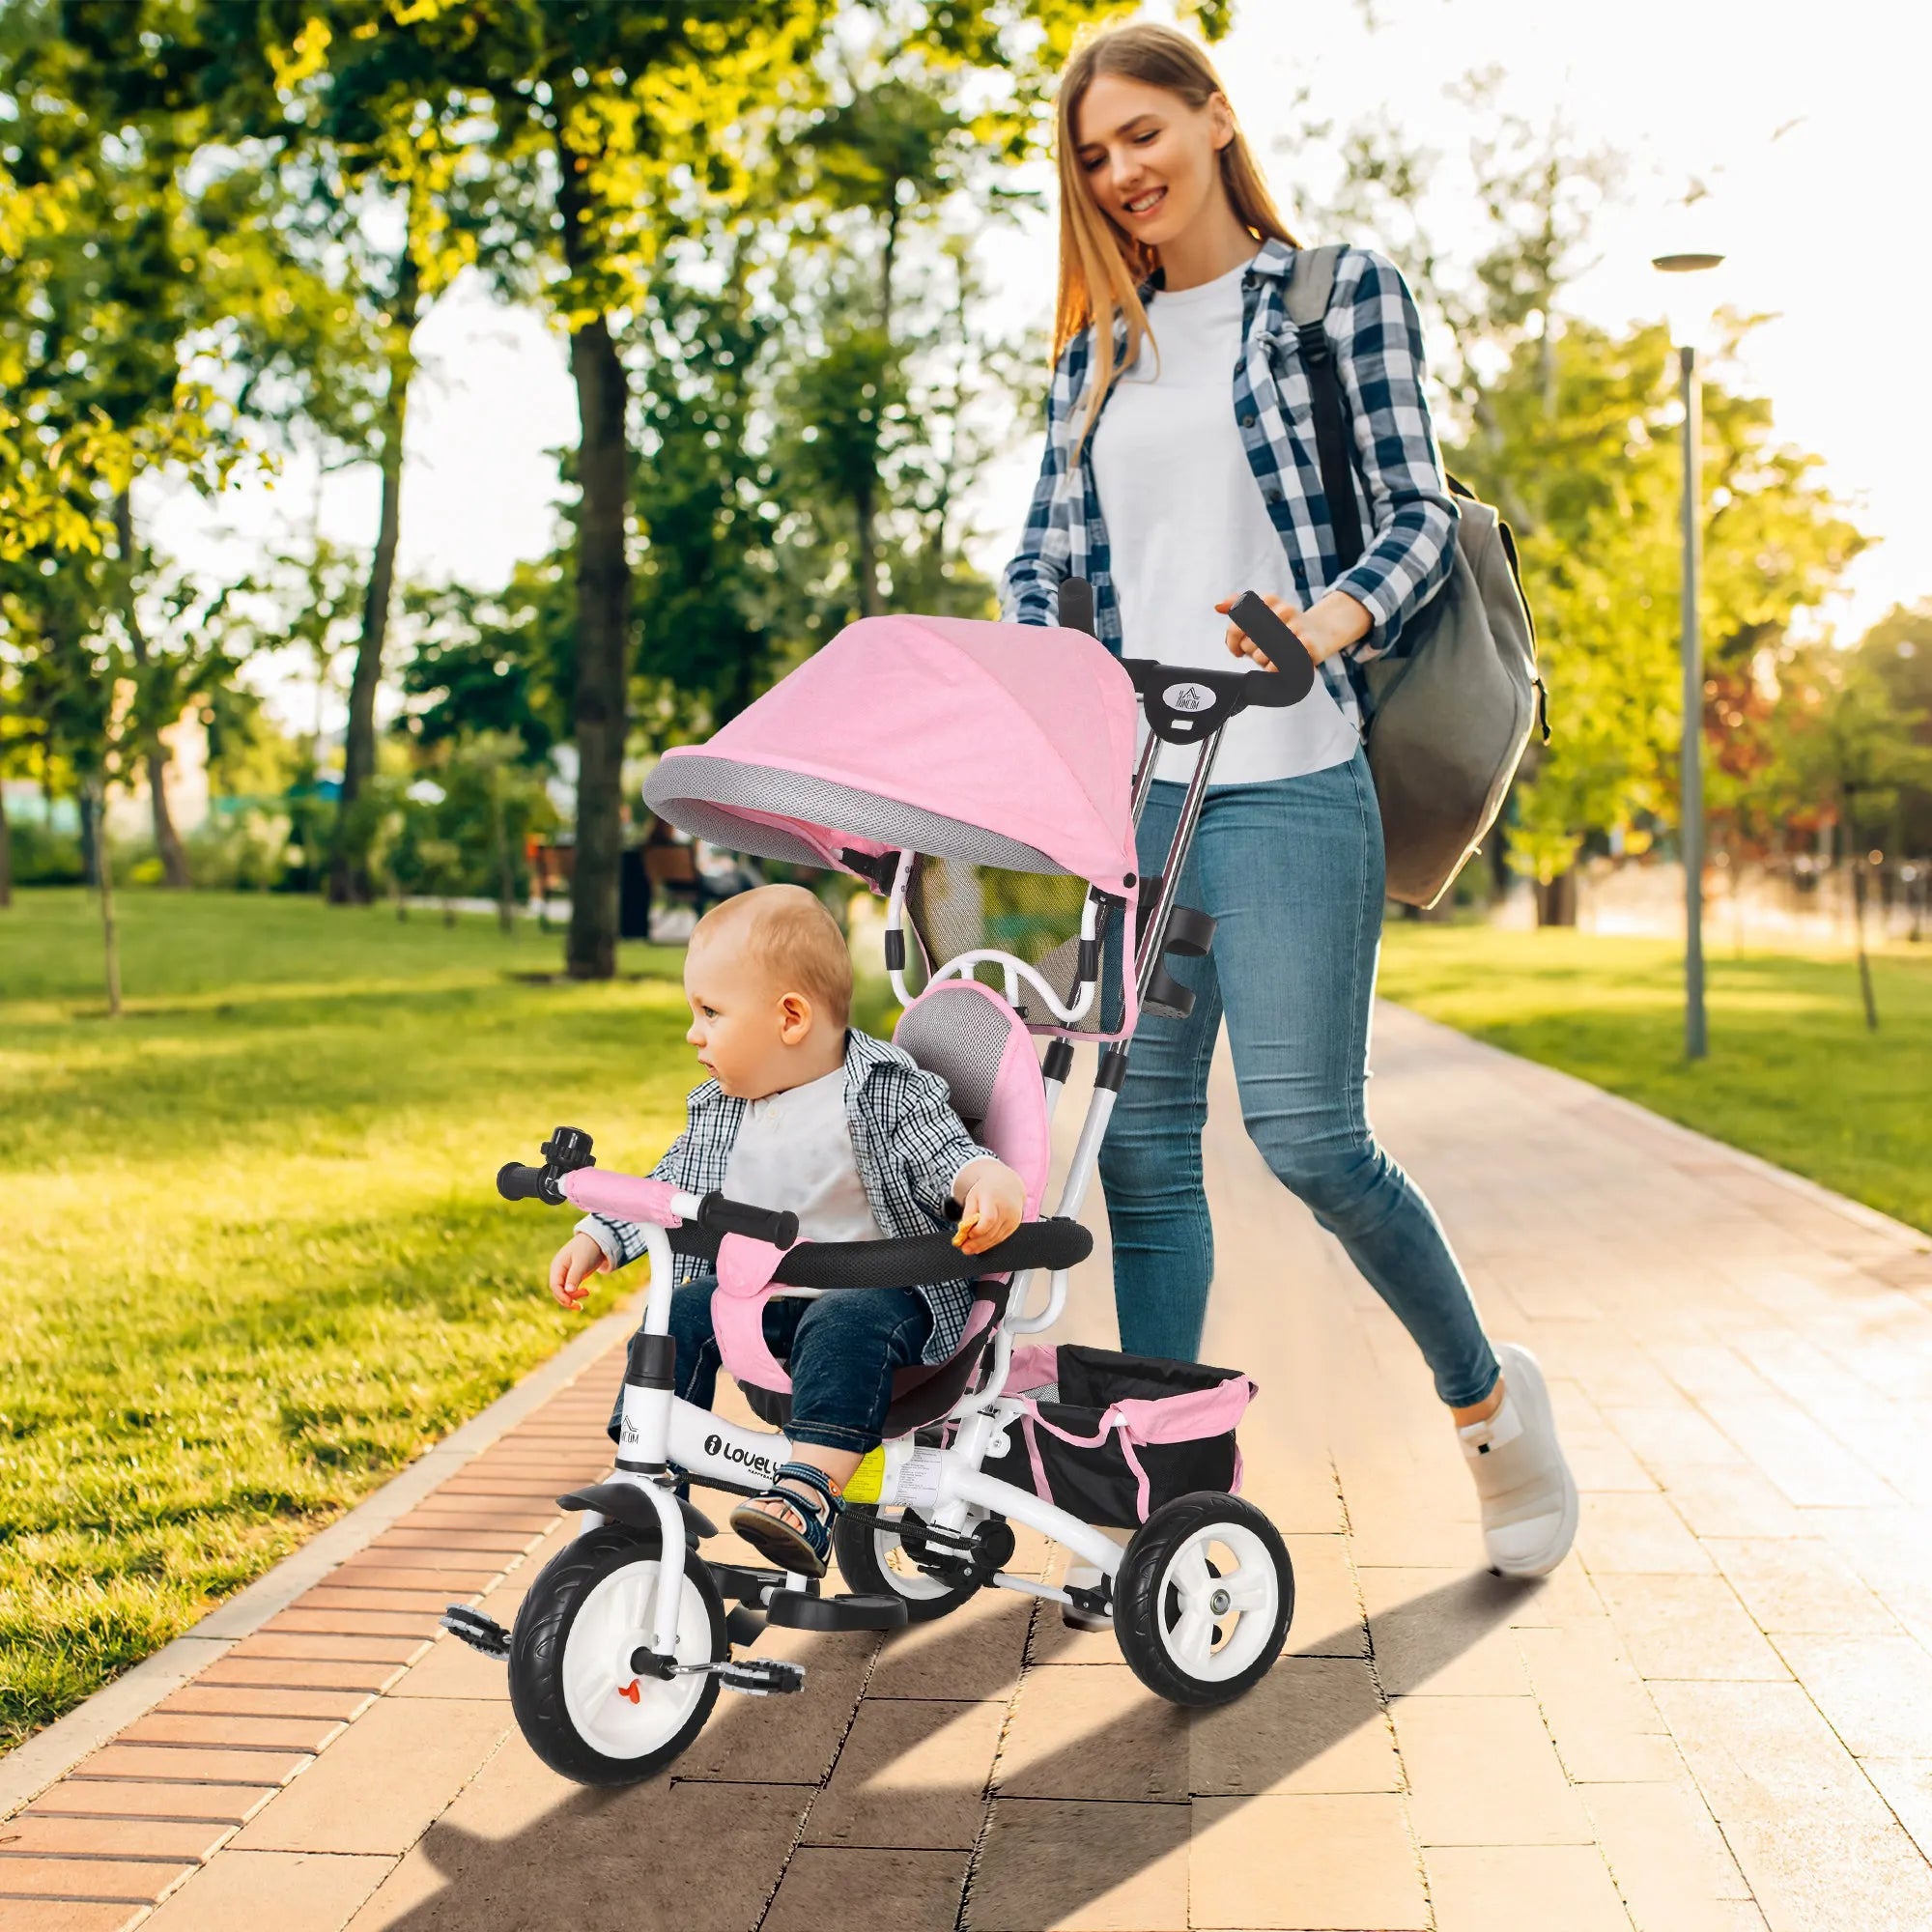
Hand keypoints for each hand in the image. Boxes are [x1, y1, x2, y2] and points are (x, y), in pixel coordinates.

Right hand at [549, 1233, 609, 1310]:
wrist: (598, 1240)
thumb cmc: (588, 1249)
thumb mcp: (582, 1262)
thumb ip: (574, 1276)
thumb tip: (568, 1291)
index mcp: (557, 1266)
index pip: (555, 1286)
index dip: (561, 1296)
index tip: (572, 1303)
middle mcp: (559, 1271)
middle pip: (558, 1291)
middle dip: (568, 1299)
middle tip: (580, 1305)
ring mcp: (565, 1274)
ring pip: (564, 1291)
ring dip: (573, 1297)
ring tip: (587, 1293)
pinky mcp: (573, 1275)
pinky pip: (571, 1288)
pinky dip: (576, 1293)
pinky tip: (586, 1292)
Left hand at [951, 1159, 1025, 1255]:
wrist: (1008, 1184)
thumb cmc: (988, 1190)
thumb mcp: (973, 1196)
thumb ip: (968, 1214)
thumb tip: (963, 1232)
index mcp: (994, 1199)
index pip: (988, 1219)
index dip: (978, 1230)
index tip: (968, 1234)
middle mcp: (1006, 1209)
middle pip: (992, 1232)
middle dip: (977, 1243)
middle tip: (965, 1249)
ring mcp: (1013, 1218)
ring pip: (996, 1238)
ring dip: (982, 1246)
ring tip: (970, 1249)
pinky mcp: (1015, 1225)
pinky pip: (1001, 1238)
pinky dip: (990, 1243)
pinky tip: (981, 1247)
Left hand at [1214, 589, 1371, 668]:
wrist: (1320, 631)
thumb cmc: (1285, 626)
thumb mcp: (1263, 612)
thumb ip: (1239, 608)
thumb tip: (1218, 606)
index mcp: (1269, 601)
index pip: (1237, 623)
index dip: (1232, 641)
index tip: (1237, 649)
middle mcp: (1283, 610)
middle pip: (1249, 642)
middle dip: (1250, 653)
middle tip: (1259, 654)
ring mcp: (1297, 627)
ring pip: (1263, 655)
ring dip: (1263, 662)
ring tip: (1270, 659)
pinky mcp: (1307, 645)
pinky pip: (1281, 664)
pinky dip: (1275, 669)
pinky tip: (1277, 667)